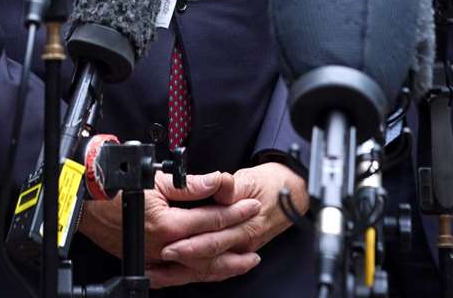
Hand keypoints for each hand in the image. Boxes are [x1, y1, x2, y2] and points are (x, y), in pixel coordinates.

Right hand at [77, 170, 262, 286]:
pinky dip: (195, 276)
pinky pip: (176, 278)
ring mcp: (155, 260)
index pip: (211, 220)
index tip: (251, 206)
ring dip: (222, 266)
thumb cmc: (115, 188)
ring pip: (196, 269)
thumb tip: (216, 182)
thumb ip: (190, 184)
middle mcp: (163, 248)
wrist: (86, 204)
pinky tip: (208, 274)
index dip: (234, 213)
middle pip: (209, 249)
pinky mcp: (146, 265)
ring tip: (243, 262)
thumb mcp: (156, 179)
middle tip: (254, 235)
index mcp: (168, 225)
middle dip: (235, 241)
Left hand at [157, 161, 304, 273]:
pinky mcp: (239, 253)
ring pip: (212, 267)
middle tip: (161, 256)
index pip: (214, 236)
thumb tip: (220, 184)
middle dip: (184, 257)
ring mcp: (242, 250)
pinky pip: (217, 269)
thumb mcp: (249, 179)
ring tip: (162, 273)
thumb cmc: (270, 185)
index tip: (170, 241)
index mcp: (246, 222)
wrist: (291, 194)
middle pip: (210, 254)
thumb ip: (230, 186)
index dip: (191, 241)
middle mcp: (244, 240)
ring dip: (186, 270)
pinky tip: (178, 274)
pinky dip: (197, 273)